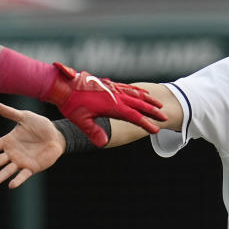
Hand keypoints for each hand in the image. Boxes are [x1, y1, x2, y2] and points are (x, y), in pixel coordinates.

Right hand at [0, 102, 64, 187]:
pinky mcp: (32, 168)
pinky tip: (11, 185)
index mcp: (8, 141)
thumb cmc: (40, 125)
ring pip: (7, 171)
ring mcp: (21, 161)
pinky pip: (23, 175)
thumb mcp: (25, 117)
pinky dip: (18, 180)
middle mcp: (12, 153)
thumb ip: (11, 114)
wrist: (56, 135)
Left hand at [43, 62, 165, 146]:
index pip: (133, 116)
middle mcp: (115, 96)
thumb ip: (93, 132)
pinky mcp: (109, 85)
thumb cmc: (71, 103)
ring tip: (159, 105)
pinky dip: (138, 91)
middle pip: (139, 104)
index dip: (146, 123)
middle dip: (153, 111)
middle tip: (165, 117)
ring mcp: (113, 89)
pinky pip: (128, 88)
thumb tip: (103, 143)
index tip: (156, 129)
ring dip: (148, 100)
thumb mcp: (81, 120)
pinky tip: (142, 93)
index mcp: (112, 106)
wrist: (63, 85)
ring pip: (135, 94)